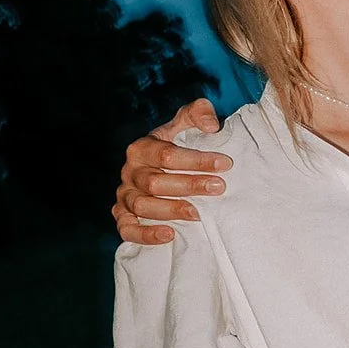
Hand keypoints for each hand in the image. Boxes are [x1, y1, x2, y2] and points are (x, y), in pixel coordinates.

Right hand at [113, 99, 230, 244]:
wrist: (161, 167)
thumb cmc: (177, 144)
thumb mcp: (186, 122)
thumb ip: (199, 112)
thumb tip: (211, 126)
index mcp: (141, 148)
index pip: (167, 155)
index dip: (196, 160)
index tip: (225, 164)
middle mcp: (129, 172)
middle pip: (155, 182)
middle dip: (190, 185)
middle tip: (219, 188)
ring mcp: (124, 196)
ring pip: (143, 206)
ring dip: (172, 211)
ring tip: (200, 214)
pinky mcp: (123, 217)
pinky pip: (127, 229)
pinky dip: (146, 234)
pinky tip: (169, 235)